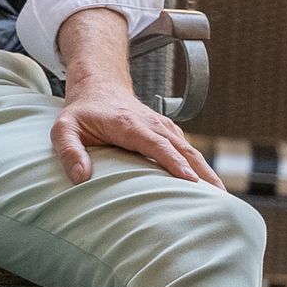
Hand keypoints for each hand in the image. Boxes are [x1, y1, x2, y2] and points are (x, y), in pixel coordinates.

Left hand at [50, 80, 222, 188]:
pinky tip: (210, 188)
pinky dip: (201, 168)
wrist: (99, 86)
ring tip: (223, 199)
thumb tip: (80, 177)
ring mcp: (163, 128)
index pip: (157, 145)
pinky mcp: (168, 133)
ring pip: (190, 151)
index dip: (174, 163)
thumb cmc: (81, 112)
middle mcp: (152, 125)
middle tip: (220, 200)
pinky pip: (188, 151)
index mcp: (129, 125)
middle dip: (203, 174)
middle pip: (183, 150)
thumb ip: (69, 150)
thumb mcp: (63, 128)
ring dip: (208, 173)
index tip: (190, 182)